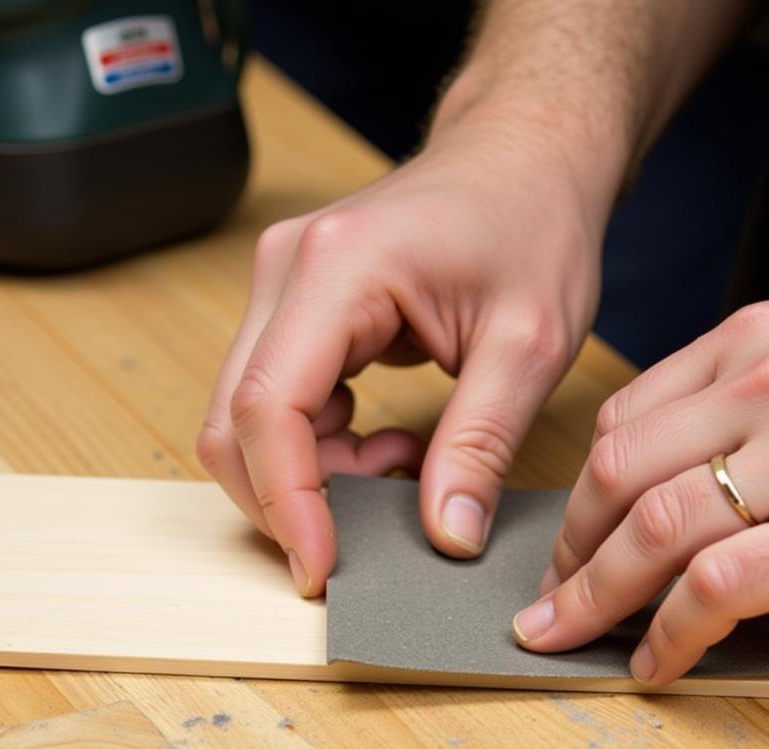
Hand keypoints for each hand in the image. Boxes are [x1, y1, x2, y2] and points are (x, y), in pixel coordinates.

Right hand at [197, 118, 603, 595]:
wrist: (524, 160)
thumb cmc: (533, 225)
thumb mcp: (529, 344)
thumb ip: (481, 444)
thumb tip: (446, 536)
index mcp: (336, 269)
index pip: (268, 408)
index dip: (286, 502)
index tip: (321, 568)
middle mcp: (286, 272)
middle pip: (235, 421)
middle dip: (289, 498)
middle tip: (372, 531)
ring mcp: (284, 288)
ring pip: (251, 421)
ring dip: (315, 475)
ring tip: (407, 467)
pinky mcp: (298, 310)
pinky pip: (279, 405)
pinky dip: (324, 451)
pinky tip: (391, 446)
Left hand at [513, 301, 768, 684]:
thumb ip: (743, 400)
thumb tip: (658, 470)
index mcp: (755, 341)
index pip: (623, 423)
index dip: (580, 495)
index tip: (568, 542)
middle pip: (619, 476)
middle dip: (570, 551)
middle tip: (550, 599)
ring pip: (654, 531)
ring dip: (597, 597)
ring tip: (571, 635)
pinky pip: (719, 587)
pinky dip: (672, 633)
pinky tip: (657, 661)